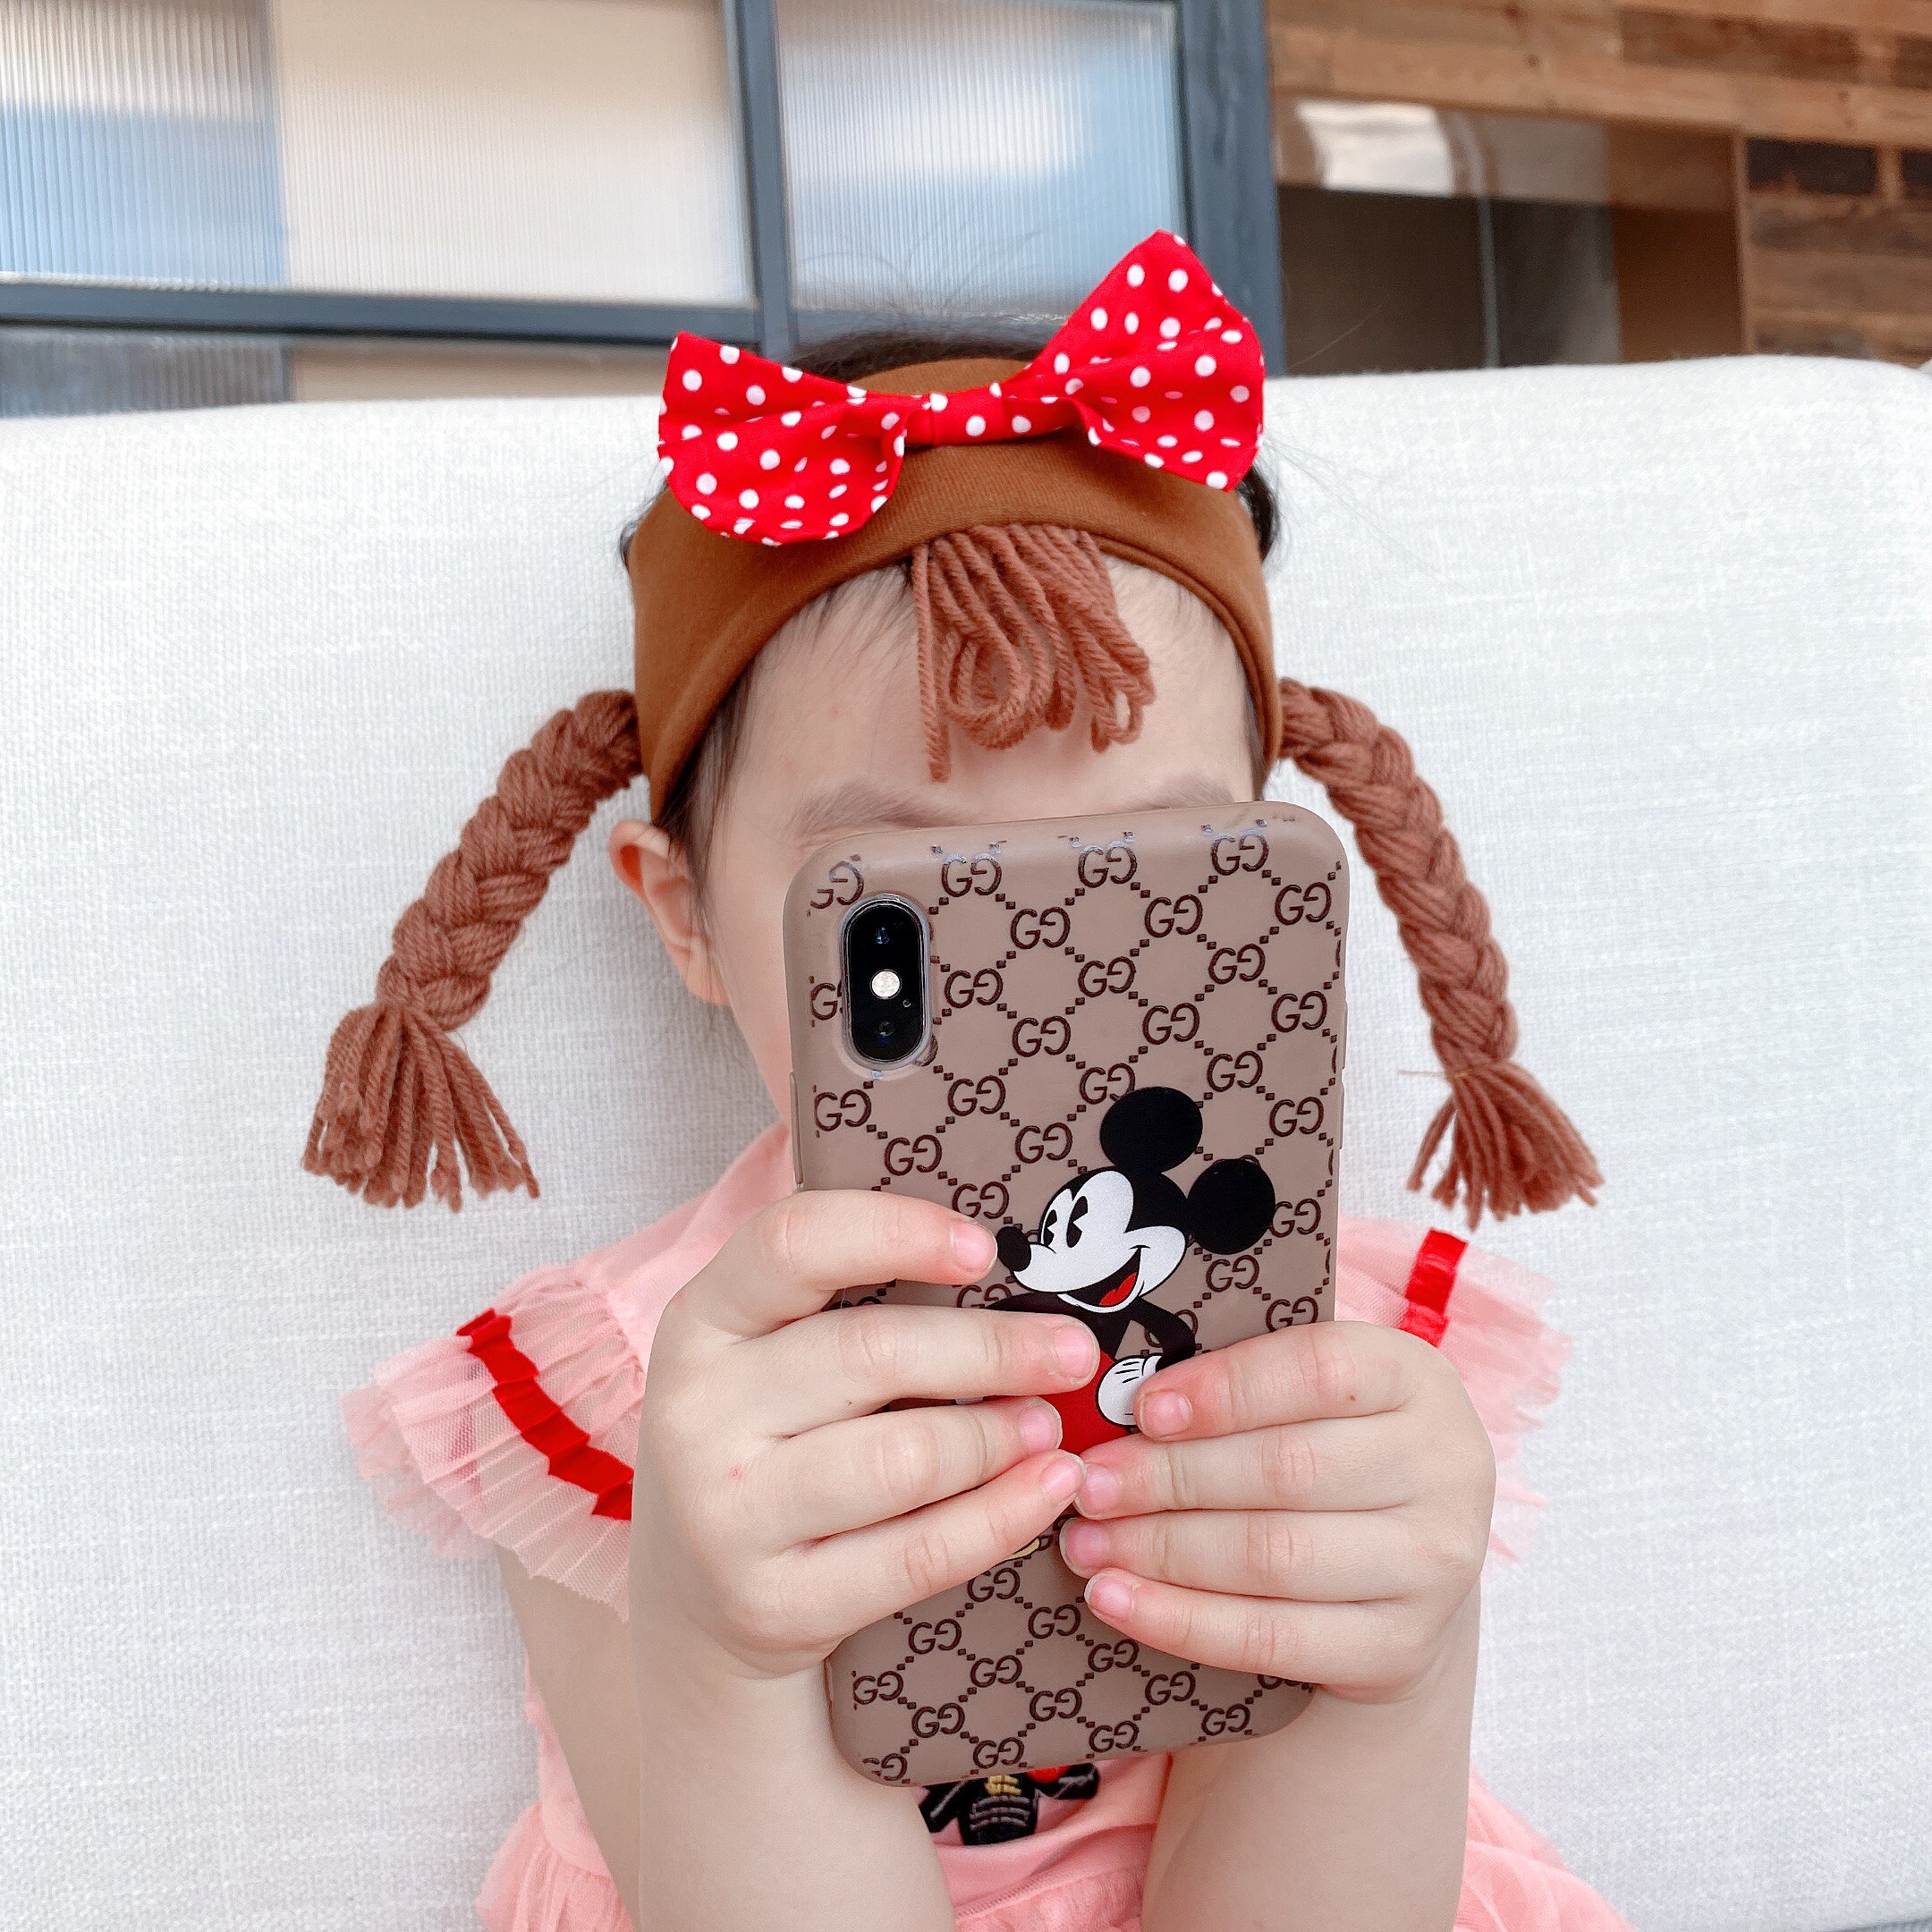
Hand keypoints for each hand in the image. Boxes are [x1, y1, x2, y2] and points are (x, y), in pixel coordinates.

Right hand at [630, 1190, 1095, 1681]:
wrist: (696, 1603)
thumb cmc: (767, 1443)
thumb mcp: (766, 1357)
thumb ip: (847, 1302)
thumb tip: (998, 1260)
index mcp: (701, 1321)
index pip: (791, 1243)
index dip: (896, 1231)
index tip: (984, 1249)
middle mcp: (696, 1410)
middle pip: (870, 1353)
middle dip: (994, 1349)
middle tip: (1070, 1352)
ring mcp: (726, 1514)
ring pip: (903, 1457)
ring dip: (999, 1435)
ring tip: (1049, 1426)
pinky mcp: (771, 1603)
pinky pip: (917, 1554)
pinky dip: (1000, 1516)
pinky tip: (1047, 1490)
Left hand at [1057, 1320, 1494, 1705]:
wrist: (1404, 1562)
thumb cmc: (1326, 1448)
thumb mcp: (1311, 1397)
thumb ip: (1240, 1385)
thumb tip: (1121, 1396)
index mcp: (1416, 1378)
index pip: (1319, 1370)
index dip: (1225, 1390)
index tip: (1143, 1409)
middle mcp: (1446, 1468)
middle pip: (1286, 1470)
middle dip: (1169, 1478)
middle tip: (1088, 1483)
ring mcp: (1434, 1566)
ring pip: (1273, 1555)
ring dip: (1162, 1550)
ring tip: (1086, 1541)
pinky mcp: (1400, 1649)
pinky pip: (1271, 1635)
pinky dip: (1180, 1619)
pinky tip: (1116, 1599)